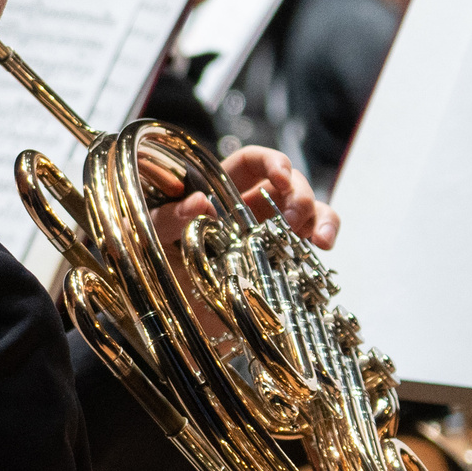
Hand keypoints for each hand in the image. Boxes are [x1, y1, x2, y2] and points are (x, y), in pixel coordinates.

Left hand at [149, 146, 336, 250]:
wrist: (159, 307)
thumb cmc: (148, 257)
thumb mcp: (148, 232)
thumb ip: (168, 217)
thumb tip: (198, 202)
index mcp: (218, 189)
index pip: (251, 162)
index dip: (270, 162)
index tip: (280, 176)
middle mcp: (247, 206)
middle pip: (286, 183)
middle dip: (298, 194)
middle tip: (294, 219)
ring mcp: (267, 231)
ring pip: (306, 209)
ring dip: (318, 214)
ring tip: (318, 238)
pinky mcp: (278, 259)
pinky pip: (309, 240)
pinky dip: (323, 235)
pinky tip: (324, 244)